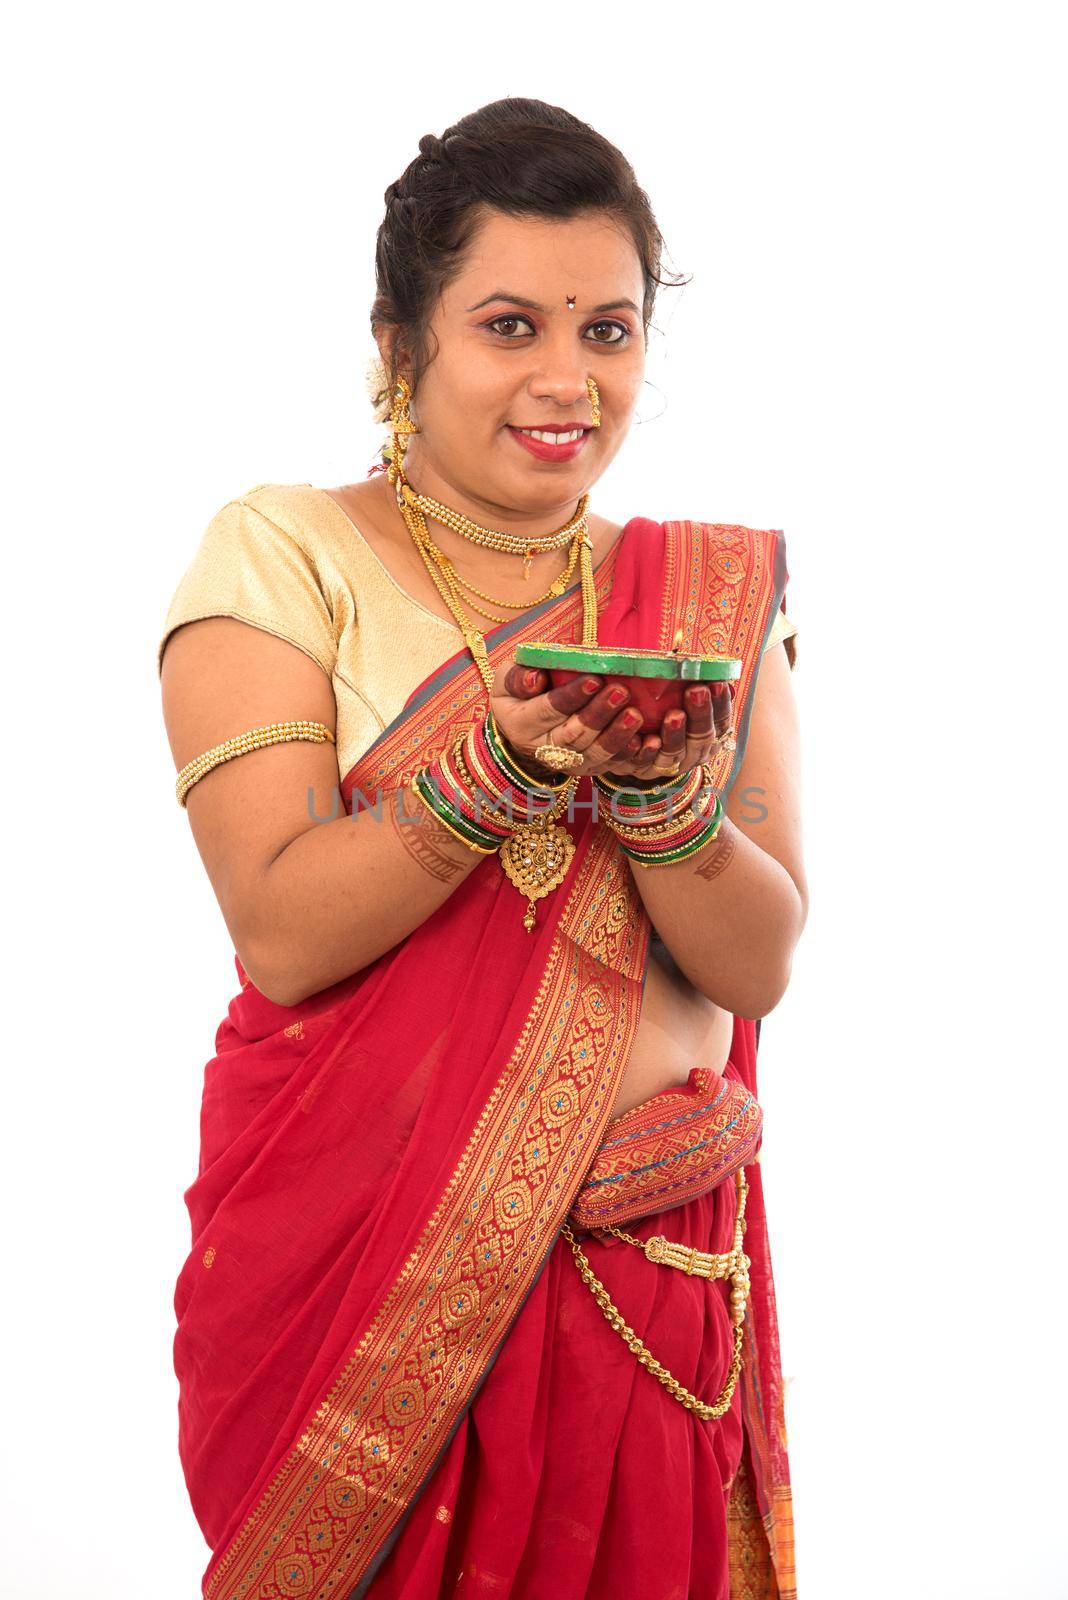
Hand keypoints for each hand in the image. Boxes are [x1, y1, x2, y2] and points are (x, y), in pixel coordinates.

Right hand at [489, 658, 735, 783]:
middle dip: (599, 714)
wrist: (522, 726)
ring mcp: (569, 763)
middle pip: (574, 735)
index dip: (570, 696)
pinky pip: (612, 766)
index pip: (547, 710)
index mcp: (521, 724)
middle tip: (622, 691)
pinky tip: (650, 741)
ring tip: (637, 715)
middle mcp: (543, 750)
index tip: (593, 677)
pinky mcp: (590, 769)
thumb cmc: (519, 694)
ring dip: (618, 736)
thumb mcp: (507, 680)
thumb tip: (536, 677)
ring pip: (595, 754)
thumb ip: (519, 676)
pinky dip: (631, 755)